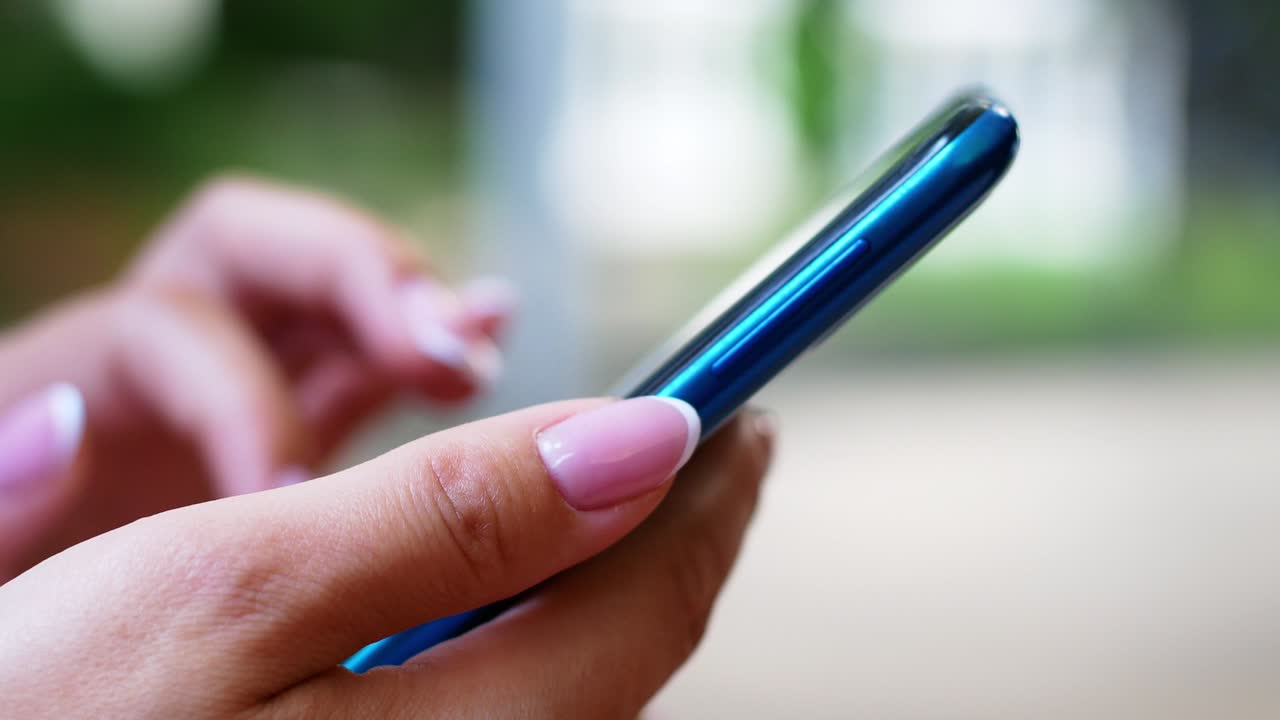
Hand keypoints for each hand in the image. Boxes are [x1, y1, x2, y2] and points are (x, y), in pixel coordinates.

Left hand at [0, 177, 515, 578]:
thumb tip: (62, 427)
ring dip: (412, 312)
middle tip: (439, 351)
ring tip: (478, 349)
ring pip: (331, 305)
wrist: (40, 669)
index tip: (288, 499)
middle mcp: (157, 367)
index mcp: (65, 382)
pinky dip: (430, 352)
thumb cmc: (18, 621)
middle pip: (259, 253)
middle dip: (359, 282)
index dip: (241, 394)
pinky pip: (365, 374)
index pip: (166, 327)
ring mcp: (232, 397)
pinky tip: (495, 335)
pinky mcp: (292, 442)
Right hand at [0, 398, 774, 718]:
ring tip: (629, 500)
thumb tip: (641, 441)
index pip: (648, 603)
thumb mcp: (239, 581)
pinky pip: (504, 710)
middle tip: (706, 447)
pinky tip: (507, 589)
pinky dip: (533, 628)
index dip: (706, 492)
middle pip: (626, 652)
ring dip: (607, 581)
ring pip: (573, 684)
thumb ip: (451, 516)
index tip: (740, 408)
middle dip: (672, 535)